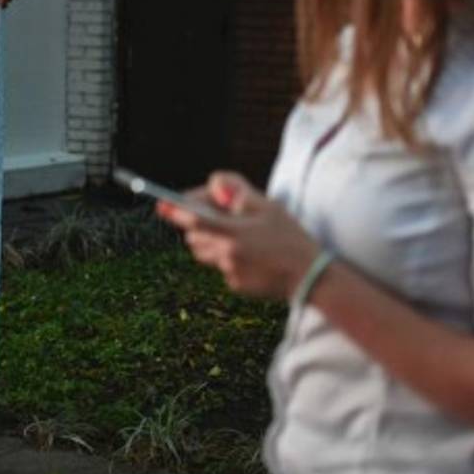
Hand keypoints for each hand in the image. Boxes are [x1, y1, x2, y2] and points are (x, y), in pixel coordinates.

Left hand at [157, 171, 318, 299]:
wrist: (311, 277)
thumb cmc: (291, 237)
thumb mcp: (269, 207)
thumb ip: (239, 193)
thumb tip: (216, 187)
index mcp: (233, 233)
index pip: (193, 220)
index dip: (175, 211)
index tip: (162, 205)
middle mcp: (227, 254)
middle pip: (194, 237)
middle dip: (198, 225)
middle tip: (221, 217)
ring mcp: (229, 272)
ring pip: (205, 253)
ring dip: (211, 242)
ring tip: (240, 237)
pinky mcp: (235, 285)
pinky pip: (221, 267)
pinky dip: (228, 259)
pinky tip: (252, 256)